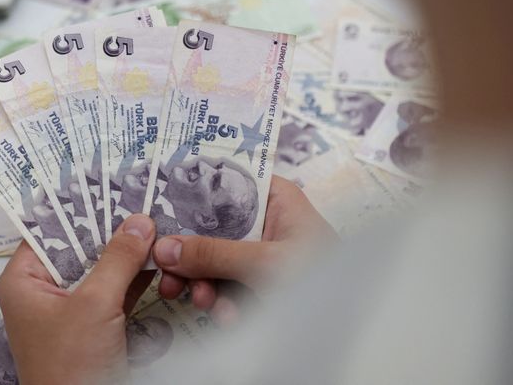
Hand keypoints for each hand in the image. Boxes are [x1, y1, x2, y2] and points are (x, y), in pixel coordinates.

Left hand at [0, 214, 156, 384]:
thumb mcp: (95, 304)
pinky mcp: (93, 324)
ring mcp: (69, 309)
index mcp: (23, 280)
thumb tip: (138, 222)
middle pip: (78, 246)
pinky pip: (113, 290)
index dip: (79, 208)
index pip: (50, 229)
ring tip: (153, 224)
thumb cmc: (71, 368)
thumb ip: (118, 259)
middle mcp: (42, 290)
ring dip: (126, 252)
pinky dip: (133, 276)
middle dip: (110, 230)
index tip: (109, 187)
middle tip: (139, 204)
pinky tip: (155, 259)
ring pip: (100, 268)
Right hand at [154, 176, 336, 324]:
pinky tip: (229, 317)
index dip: (193, 194)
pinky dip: (222, 303)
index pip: (226, 183)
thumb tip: (165, 248)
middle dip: (191, 256)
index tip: (161, 209)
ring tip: (206, 302)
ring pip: (214, 262)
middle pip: (212, 228)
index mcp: (275, 199)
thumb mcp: (265, 263)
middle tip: (170, 275)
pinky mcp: (258, 285)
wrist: (351, 330)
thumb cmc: (325, 282)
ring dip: (204, 285)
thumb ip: (214, 254)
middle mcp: (266, 223)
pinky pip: (226, 287)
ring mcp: (261, 256)